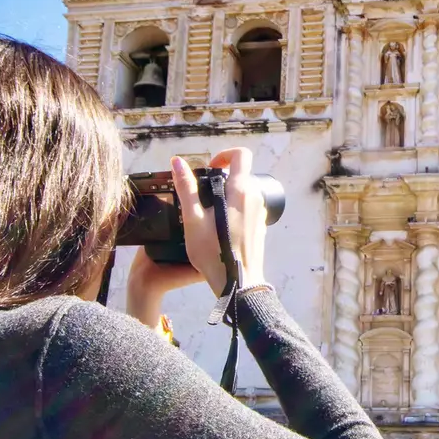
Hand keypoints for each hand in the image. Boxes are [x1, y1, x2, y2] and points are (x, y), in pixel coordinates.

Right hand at [171, 148, 267, 295]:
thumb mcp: (193, 219)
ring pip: (244, 193)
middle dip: (221, 179)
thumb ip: (186, 188)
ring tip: (209, 216)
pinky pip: (247, 209)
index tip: (210, 168)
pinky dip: (234, 211)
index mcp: (241, 190)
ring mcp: (260, 213)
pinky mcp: (261, 227)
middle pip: (241, 175)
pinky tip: (220, 230)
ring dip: (227, 196)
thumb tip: (177, 162)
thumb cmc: (213, 253)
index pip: (241, 155)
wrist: (237, 283)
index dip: (224, 155)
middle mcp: (255, 198)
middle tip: (202, 197)